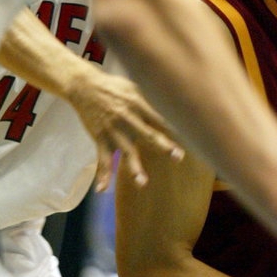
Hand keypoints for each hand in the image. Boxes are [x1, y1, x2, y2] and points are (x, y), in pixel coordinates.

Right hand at [65, 69, 183, 190]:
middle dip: (163, 146)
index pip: (161, 116)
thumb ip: (152, 98)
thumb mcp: (135, 86)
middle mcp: (127, 118)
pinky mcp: (100, 138)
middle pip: (148, 134)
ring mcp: (113, 130)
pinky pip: (101, 159)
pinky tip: (102, 190)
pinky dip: (102, 175)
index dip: (176, 125)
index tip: (192, 133)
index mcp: (138, 103)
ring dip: (133, 168)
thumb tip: (174, 103)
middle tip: (178, 157)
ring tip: (142, 183)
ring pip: (125, 151)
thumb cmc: (115, 86)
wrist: (84, 86)